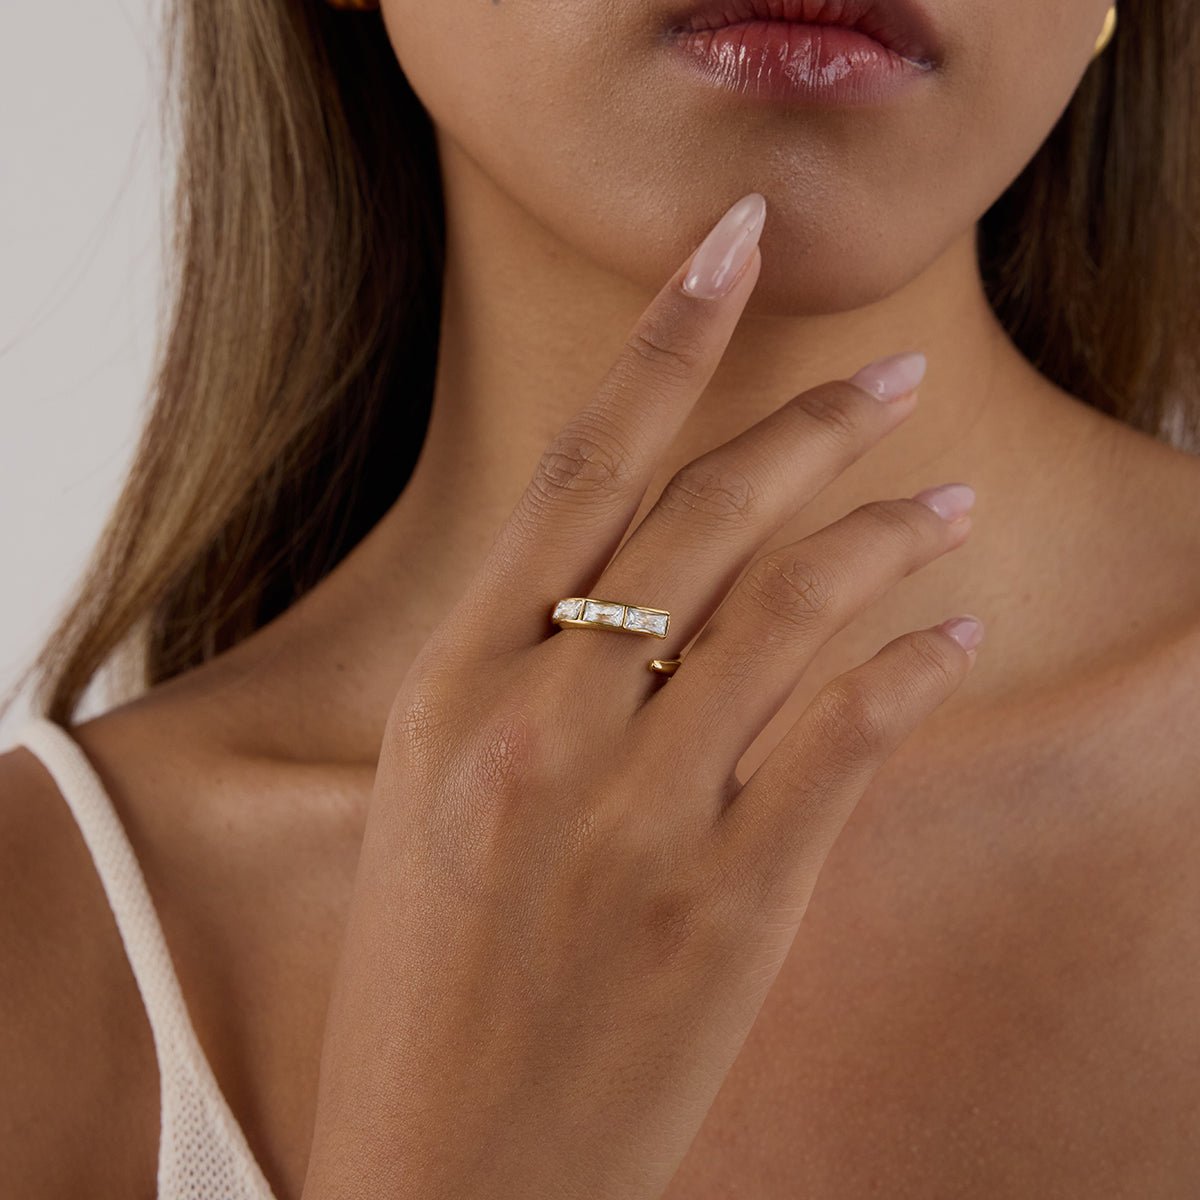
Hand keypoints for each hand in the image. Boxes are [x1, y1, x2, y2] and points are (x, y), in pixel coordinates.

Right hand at [301, 192, 980, 1199]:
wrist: (441, 1173)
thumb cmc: (425, 981)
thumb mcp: (429, 795)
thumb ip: (523, 674)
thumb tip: (649, 573)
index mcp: (446, 688)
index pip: (576, 468)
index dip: (665, 342)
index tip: (731, 247)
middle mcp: (539, 728)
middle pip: (704, 515)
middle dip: (810, 420)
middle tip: (889, 372)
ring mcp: (638, 817)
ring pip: (793, 608)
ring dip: (890, 532)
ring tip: (948, 491)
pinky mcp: (728, 904)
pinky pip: (844, 738)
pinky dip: (910, 665)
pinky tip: (951, 630)